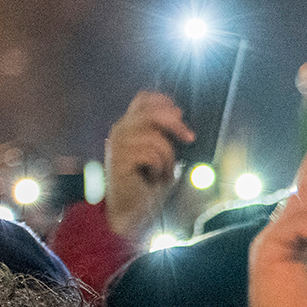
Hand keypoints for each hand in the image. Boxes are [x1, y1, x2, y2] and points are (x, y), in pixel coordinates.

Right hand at [104, 91, 190, 237]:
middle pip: (151, 112)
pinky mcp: (119, 160)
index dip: (164, 101)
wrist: (133, 208)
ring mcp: (118, 144)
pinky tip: (153, 176)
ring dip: (168, 157)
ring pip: (155, 138)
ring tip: (162, 170)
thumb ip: (165, 132)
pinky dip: (160, 167)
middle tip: (189, 138)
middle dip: (175, 124)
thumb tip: (178, 114)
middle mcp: (120, 130)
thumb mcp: (162, 151)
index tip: (180, 114)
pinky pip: (150, 154)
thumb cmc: (149, 180)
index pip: (143, 99)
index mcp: (130, 124)